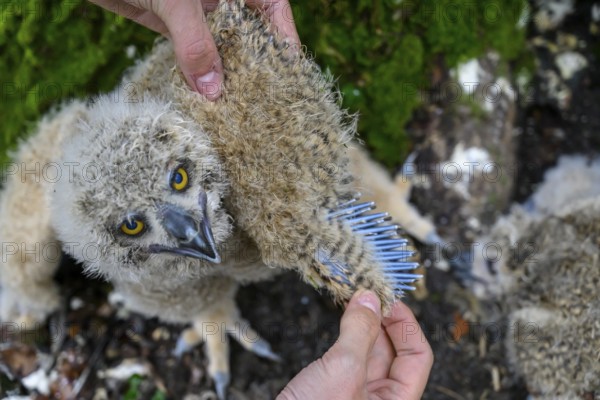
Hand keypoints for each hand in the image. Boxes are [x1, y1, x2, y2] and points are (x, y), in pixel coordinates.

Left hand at [90, 0, 299, 99]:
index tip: (289, 75)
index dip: (285, 39)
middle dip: (254, 65)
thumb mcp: (175, 0)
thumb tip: (212, 91)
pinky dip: (198, 74)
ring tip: (235, 107)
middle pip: (249, 34)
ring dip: (225, 74)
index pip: (273, 9)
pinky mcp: (174, 25)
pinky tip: (204, 96)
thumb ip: (195, 42)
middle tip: (260, 102)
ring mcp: (198, 12)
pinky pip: (194, 54)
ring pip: (222, 47)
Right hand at [278, 291, 432, 399]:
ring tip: (355, 298)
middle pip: (395, 350)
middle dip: (383, 319)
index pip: (417, 356)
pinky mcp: (335, 388)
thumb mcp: (343, 369)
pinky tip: (343, 316)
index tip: (388, 299)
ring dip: (364, 322)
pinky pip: (350, 355)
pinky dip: (348, 332)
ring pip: (370, 351)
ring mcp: (357, 393)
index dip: (406, 324)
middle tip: (368, 292)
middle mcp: (381, 398)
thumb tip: (369, 299)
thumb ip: (360, 331)